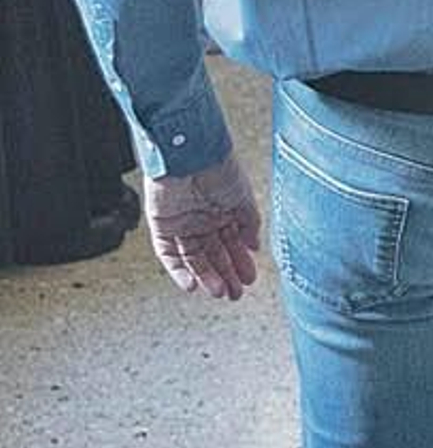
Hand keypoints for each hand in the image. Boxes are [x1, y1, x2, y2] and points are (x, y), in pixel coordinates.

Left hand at [145, 149, 261, 300]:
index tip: (249, 279)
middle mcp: (203, 219)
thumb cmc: (219, 168)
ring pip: (194, 258)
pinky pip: (169, 254)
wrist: (191, 153)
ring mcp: (182, 223)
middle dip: (225, 275)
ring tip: (219, 292)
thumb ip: (250, 224)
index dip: (240, 263)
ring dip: (207, 277)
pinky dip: (180, 271)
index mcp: (224, 211)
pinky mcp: (162, 225)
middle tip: (235, 294)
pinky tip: (194, 285)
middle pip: (213, 254)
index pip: (232, 244)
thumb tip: (254, 246)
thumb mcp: (244, 198)